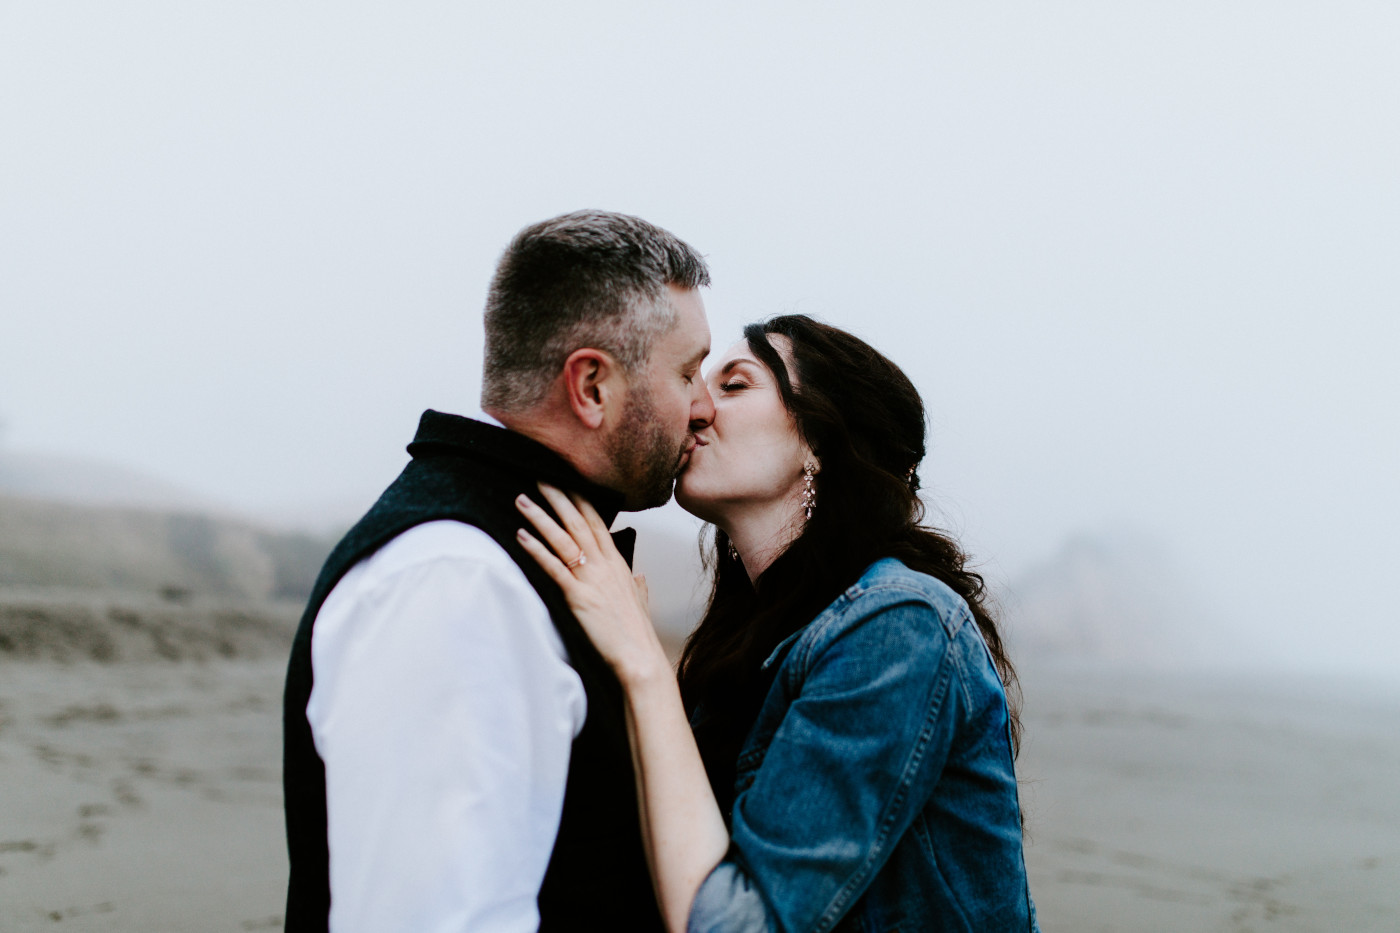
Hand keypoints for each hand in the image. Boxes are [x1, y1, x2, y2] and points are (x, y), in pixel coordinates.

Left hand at [515, 484, 668, 684]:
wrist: (639, 657)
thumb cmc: (637, 634)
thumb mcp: (640, 602)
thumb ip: (638, 586)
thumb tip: (640, 576)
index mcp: (617, 563)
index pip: (596, 522)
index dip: (580, 500)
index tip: (566, 481)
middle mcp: (605, 565)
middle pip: (578, 522)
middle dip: (558, 497)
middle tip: (540, 476)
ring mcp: (592, 579)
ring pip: (563, 538)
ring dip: (541, 517)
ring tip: (522, 499)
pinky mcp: (579, 596)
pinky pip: (554, 567)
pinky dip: (537, 549)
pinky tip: (522, 535)